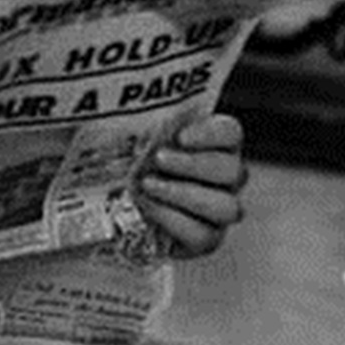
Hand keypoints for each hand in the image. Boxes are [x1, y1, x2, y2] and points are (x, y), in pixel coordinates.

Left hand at [137, 114, 246, 258]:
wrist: (111, 207)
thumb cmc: (123, 162)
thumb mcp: (128, 136)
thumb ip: (139, 122)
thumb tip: (128, 104)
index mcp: (211, 145)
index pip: (230, 133)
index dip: (211, 133)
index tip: (179, 135)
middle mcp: (222, 178)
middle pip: (233, 170)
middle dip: (194, 164)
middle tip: (159, 158)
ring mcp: (217, 211)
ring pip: (227, 207)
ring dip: (186, 194)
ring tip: (148, 185)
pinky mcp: (204, 240)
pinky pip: (204, 235)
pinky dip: (175, 220)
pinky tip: (148, 207)